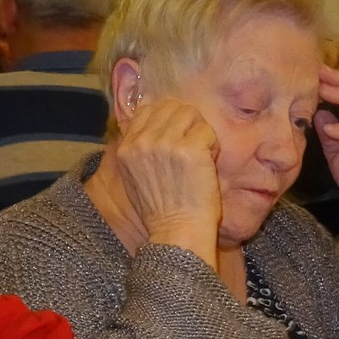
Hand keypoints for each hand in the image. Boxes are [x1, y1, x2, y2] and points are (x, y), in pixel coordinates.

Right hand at [111, 99, 221, 264]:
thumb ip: (140, 150)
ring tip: (199, 157)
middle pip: (170, 107)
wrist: (177, 231)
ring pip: (190, 113)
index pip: (147, 110)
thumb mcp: (134, 177)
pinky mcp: (189, 149)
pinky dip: (212, 146)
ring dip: (199, 132)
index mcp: (126, 148)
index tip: (176, 135)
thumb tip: (154, 128)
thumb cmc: (160, 211)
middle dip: (185, 122)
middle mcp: (142, 142)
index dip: (166, 118)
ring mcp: (165, 143)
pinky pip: (206, 130)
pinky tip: (206, 166)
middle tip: (191, 147)